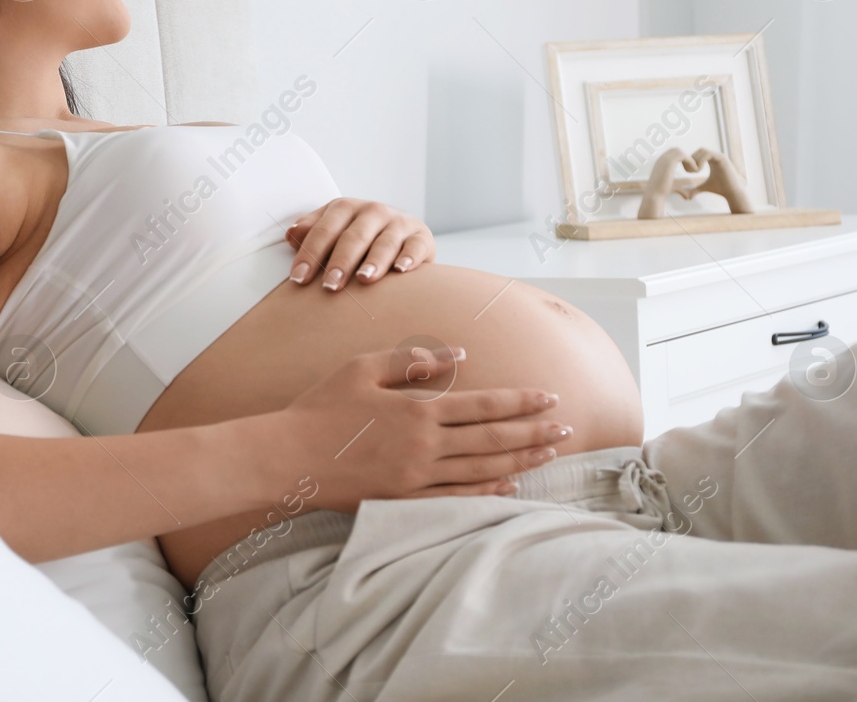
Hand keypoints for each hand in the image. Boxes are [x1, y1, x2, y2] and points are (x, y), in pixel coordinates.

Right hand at [272, 344, 567, 511]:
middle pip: (493, 441)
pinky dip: (489, 493)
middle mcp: (425, 447)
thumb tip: (458, 354)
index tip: (550, 397)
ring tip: (550, 454)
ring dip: (522, 461)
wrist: (289, 458)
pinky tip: (510, 486)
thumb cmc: (321, 407)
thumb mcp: (362, 368)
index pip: (483, 405)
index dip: (521, 402)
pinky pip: (458, 500)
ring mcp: (417, 479)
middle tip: (567, 428)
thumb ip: (411, 361)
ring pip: (483, 471)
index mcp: (418, 411)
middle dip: (535, 432)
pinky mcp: (405, 501)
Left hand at [284, 197, 433, 290]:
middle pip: (353, 236)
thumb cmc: (358, 238)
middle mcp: (373, 211)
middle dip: (340, 262)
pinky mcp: (421, 236)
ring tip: (364, 278)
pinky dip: (409, 257)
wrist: (401, 237)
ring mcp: (399, 222)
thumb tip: (291, 235)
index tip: (298, 279)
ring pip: (385, 242)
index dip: (310, 253)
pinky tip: (401, 270)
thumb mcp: (334, 231)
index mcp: (346, 208)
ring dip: (374, 261)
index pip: (324, 229)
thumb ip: (311, 232)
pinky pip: (416, 246)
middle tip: (329, 286)